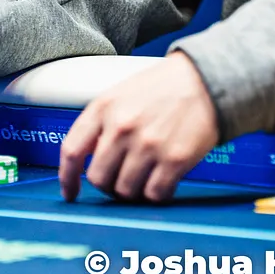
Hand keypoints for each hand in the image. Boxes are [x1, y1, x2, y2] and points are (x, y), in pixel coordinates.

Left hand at [58, 51, 219, 203]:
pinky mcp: (174, 160)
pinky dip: (157, 194)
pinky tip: (162, 180)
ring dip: (133, 191)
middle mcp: (122, 127)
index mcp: (104, 107)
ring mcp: (148, 145)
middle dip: (107, 185)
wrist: (207, 79)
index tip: (71, 192)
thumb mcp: (122, 94)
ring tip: (144, 178)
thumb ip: (102, 123)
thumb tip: (88, 158)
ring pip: (125, 191)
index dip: (67, 178)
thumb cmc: (164, 87)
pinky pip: (154, 194)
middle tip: (120, 180)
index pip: (72, 151)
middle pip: (99, 178)